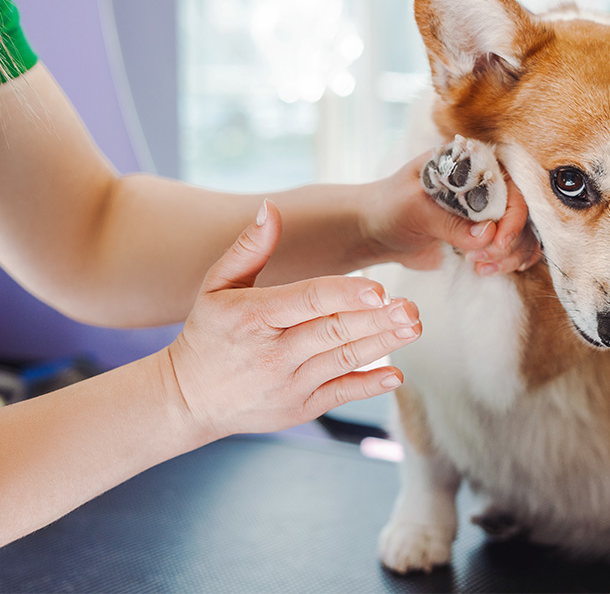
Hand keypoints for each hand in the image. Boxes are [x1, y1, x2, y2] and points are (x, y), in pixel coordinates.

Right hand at [164, 200, 420, 438]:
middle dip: (376, 319)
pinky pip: (340, 394)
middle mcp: (272, 354)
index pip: (306, 301)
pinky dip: (368, 386)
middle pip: (333, 332)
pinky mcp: (299, 408)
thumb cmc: (209, 334)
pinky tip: (395, 375)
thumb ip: (248, 248)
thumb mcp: (216, 286)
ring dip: (382, 344)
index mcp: (253, 317)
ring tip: (412, 327)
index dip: (344, 295)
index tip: (378, 289)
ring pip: (343, 360)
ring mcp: (288, 384)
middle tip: (410, 308)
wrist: (189, 398)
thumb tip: (270, 209)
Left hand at [362, 152, 540, 272]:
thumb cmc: (390, 206)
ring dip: (508, 256)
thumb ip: (449, 222)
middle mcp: (486, 185)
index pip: (511, 186)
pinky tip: (488, 270)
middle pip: (523, 213)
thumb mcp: (414, 208)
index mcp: (471, 165)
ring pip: (523, 234)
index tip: (498, 242)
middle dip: (508, 242)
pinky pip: (512, 249)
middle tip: (479, 259)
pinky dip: (508, 262)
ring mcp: (488, 211)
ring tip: (478, 266)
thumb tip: (486, 235)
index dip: (513, 216)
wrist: (376, 231)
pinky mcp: (484, 235)